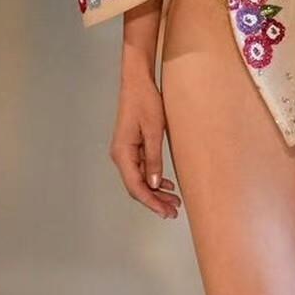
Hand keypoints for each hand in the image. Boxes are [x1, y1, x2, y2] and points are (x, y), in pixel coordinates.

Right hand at [109, 70, 182, 217]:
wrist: (137, 82)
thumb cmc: (145, 102)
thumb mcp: (154, 131)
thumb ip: (153, 159)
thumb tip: (154, 184)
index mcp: (123, 153)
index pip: (136, 186)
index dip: (151, 202)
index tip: (165, 212)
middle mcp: (120, 155)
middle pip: (137, 187)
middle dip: (155, 201)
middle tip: (173, 211)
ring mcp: (125, 152)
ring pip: (140, 179)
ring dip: (155, 192)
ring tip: (174, 201)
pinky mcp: (132, 147)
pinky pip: (141, 169)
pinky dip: (153, 179)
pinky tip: (166, 184)